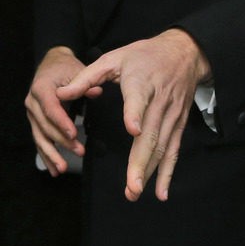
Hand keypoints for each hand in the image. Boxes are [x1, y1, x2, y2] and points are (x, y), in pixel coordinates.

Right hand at [26, 46, 90, 174]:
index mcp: (41, 88)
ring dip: (51, 154)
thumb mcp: (76, 69)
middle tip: (79, 151)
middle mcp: (32, 102)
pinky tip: (54, 169)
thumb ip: (84, 82)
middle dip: (61, 140)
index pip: (50, 108)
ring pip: (39, 136)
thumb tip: (96, 92)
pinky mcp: (35, 122)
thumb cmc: (65, 67)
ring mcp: (32, 113)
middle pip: (45, 126)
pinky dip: (46, 155)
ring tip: (62, 168)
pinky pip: (39, 140)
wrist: (51, 64)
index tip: (74, 134)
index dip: (61, 122)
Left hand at [57, 29, 209, 201]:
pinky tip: (161, 193)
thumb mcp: (114, 58)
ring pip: (161, 146)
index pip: (138, 99)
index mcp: (140, 82)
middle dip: (140, 162)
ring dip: (150, 172)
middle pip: (150, 133)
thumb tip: (61, 94)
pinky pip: (174, 150)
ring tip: (135, 192)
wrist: (183, 52)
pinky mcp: (178, 124)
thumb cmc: (144, 55)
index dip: (135, 114)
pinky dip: (168, 173)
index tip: (133, 130)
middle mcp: (159, 100)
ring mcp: (171, 114)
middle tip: (131, 186)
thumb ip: (86, 77)